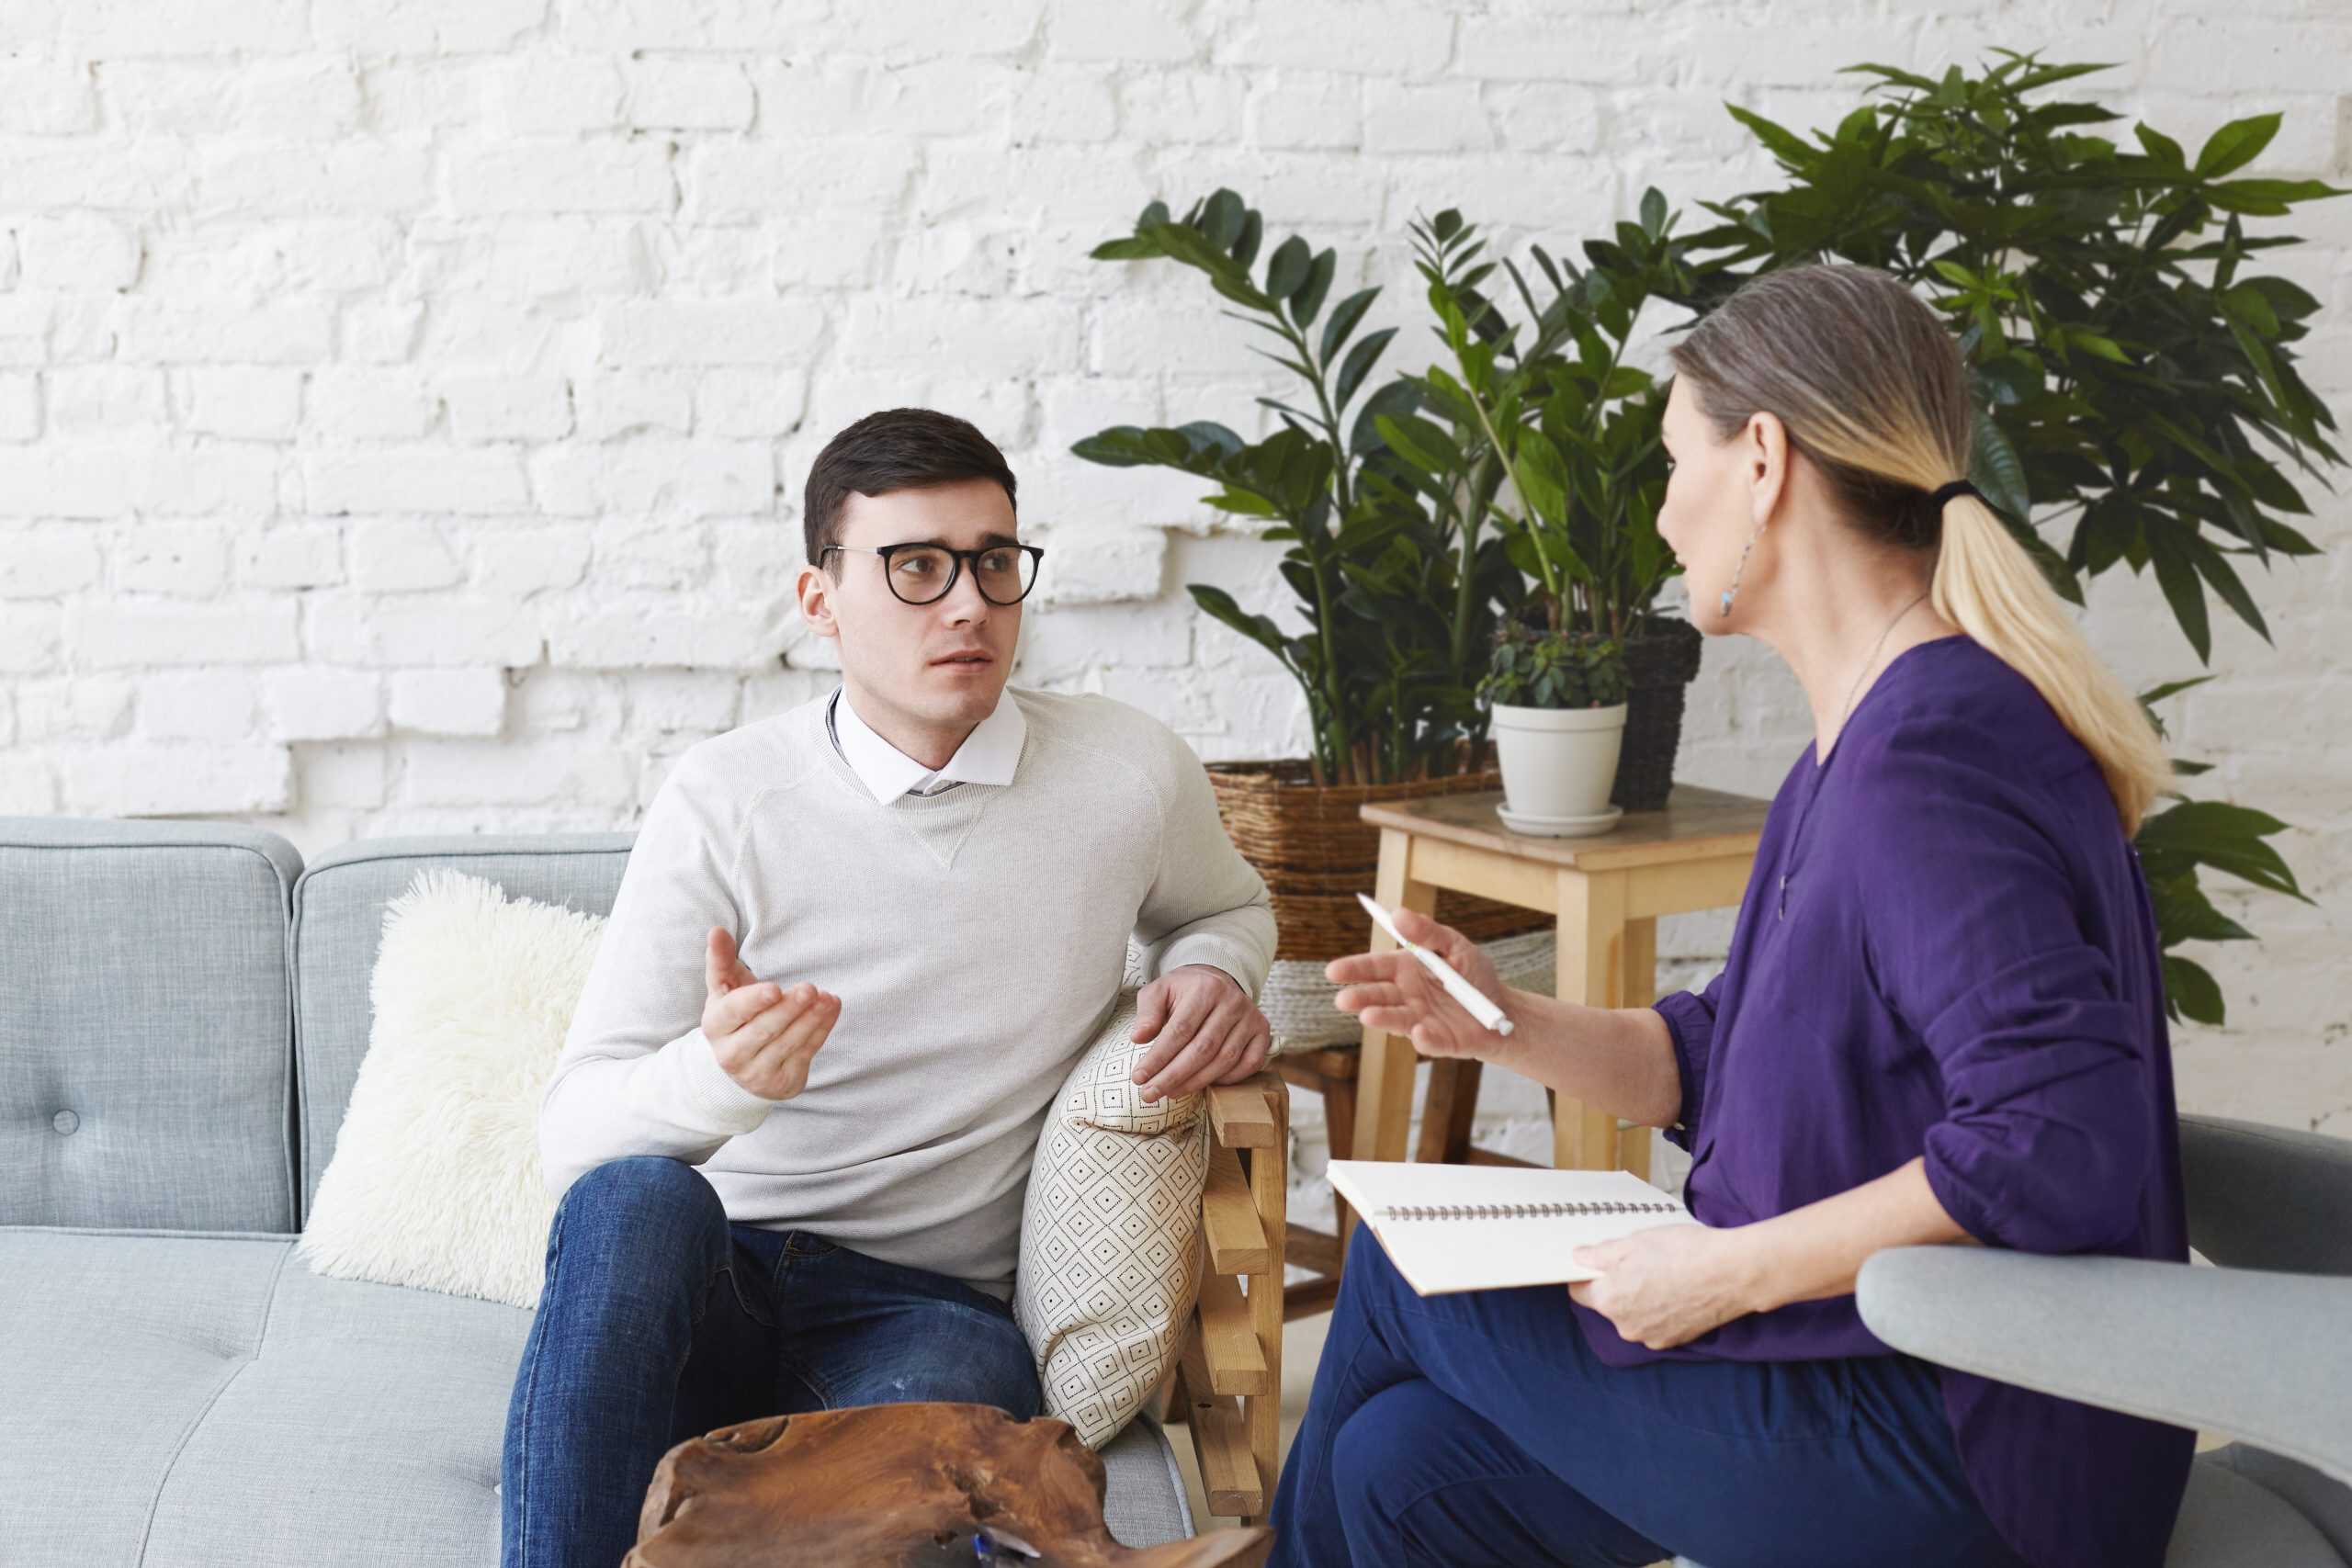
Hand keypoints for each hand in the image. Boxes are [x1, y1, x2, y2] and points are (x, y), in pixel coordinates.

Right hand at [699, 924, 840, 1101]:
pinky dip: (821, 1030)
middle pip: (764, 1030)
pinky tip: (831, 1009)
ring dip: (810, 1019)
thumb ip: (721, 960)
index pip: (733, 1013)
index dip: (754, 1001)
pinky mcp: (782, 1082)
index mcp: (715, 1027)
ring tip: (827, 998)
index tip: (775, 989)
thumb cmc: (735, 1014)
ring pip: (788, 1044)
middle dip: (789, 1009)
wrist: (742, 1064)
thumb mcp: (725, 988)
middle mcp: (731, 1054)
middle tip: (810, 988)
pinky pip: (806, 1053)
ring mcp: (757, 1073)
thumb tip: (716, 931)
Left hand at [1128, 965, 1270, 1102]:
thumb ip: (1148, 1013)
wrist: (1217, 979)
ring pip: (1224, 1060)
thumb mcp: (1160, 991)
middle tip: (1150, 1093)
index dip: (1158, 1057)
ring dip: (1195, 1082)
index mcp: (1205, 988)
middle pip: (1202, 1049)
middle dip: (1173, 1076)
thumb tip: (1138, 1037)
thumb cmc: (1184, 990)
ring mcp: (1251, 1017)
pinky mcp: (1263, 1031)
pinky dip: (1228, 1079)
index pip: (1180, 1030)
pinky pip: (1249, 1064)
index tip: (1139, 1077)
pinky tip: (1205, 1084)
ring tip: (1170, 1093)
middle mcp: (1233, 1002)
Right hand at [1325, 907, 1515, 1063]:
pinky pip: (1428, 1041)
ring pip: (1396, 1019)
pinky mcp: (1438, 1042)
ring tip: (1366, 1016)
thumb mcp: (1456, 945)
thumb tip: (1398, 912)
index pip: (1375, 968)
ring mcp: (1420, 1020)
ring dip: (1381, 1018)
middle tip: (1343, 1000)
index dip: (1353, 969)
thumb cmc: (1475, 976)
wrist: (1504, 1012)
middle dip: (1360, 997)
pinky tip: (1419, 1032)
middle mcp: (1407, 997)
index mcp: (1407, 970)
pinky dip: (1423, 1039)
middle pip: (1378, 996)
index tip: (1333, 971)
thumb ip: (1428, 931)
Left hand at [1565, 1223, 1763, 1350]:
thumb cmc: (1683, 1253)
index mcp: (1609, 1300)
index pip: (1580, 1292)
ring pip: (1633, 1315)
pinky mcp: (1674, 1341)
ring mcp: (1651, 1337)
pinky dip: (1661, 1310)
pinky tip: (1677, 1289)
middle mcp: (1626, 1326)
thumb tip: (1579, 1258)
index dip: (1586, 1275)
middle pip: (1609, 1304)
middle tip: (1639, 1261)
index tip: (1597, 1263)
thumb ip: (1600, 1254)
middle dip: (1618, 1285)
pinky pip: (1655, 1324)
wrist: (1732, 1273)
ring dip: (1640, 1298)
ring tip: (1663, 1274)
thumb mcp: (1634, 1242)